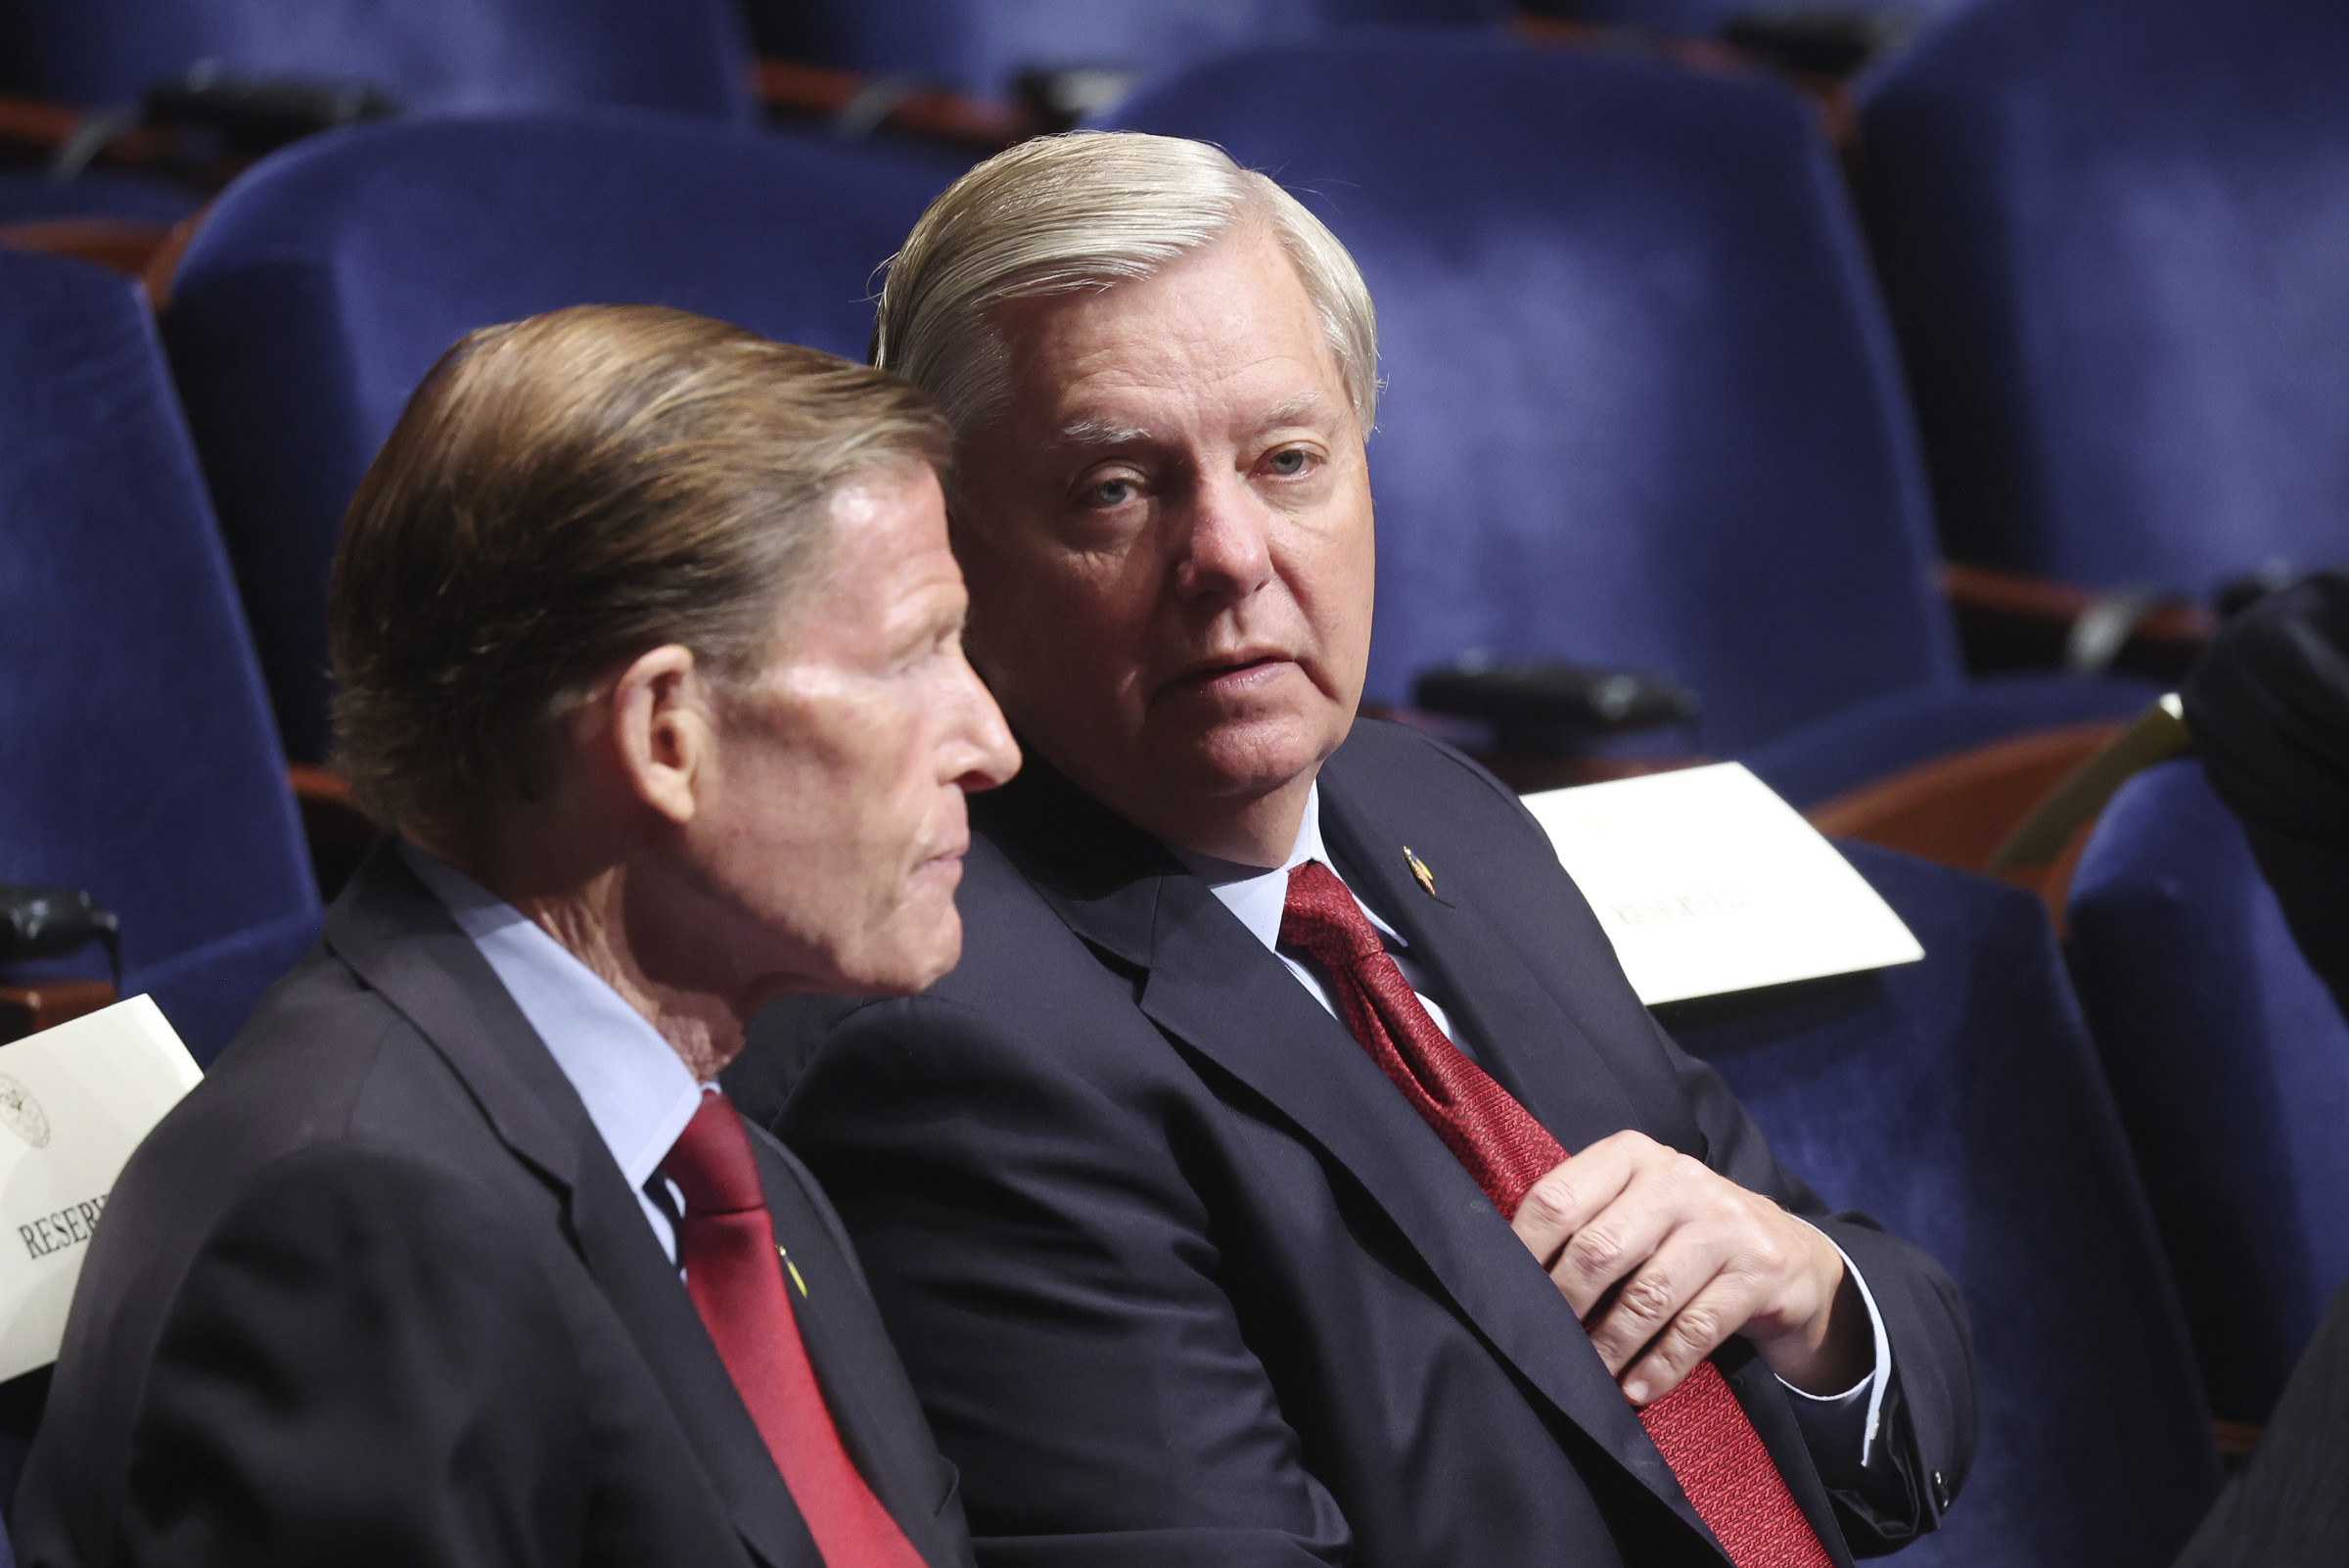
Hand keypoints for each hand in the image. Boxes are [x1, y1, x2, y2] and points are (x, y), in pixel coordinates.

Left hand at [1510, 1130, 1866, 1405]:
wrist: (1786, 1254)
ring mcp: (1724, 1221)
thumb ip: (1583, 1224)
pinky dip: (1659, 1366)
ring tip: (1589, 1376)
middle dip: (1565, 1307)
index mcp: (1631, 1154)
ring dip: (1610, 1347)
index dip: (1523, 1253)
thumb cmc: (1682, 1233)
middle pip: (1599, 1249)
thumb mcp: (1635, 1207)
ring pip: (1647, 1295)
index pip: (1558, 1199)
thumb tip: (1508, 1279)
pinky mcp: (1760, 1269)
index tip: (1504, 1297)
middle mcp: (1678, 1177)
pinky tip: (1637, 1390)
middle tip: (1546, 1346)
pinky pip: (1695, 1328)